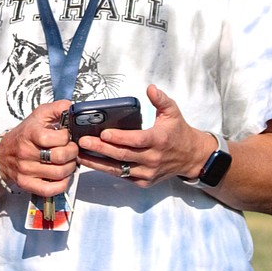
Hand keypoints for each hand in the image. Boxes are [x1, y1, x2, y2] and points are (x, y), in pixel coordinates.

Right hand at [0, 99, 76, 197]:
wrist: (2, 154)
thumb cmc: (24, 134)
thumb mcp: (38, 116)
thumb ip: (57, 108)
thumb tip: (73, 107)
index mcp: (30, 133)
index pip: (57, 138)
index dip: (68, 137)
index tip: (67, 136)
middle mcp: (26, 152)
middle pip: (60, 157)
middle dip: (72, 153)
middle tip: (71, 150)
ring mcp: (25, 170)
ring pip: (59, 173)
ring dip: (70, 168)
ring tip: (67, 162)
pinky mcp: (26, 184)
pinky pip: (50, 189)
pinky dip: (62, 184)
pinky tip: (61, 176)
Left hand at [75, 84, 210, 185]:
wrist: (192, 157)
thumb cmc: (178, 133)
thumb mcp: (173, 112)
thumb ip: (161, 100)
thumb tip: (150, 88)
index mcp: (159, 140)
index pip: (136, 140)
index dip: (119, 138)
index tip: (103, 133)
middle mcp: (153, 158)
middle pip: (122, 155)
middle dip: (100, 149)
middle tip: (82, 141)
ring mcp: (148, 172)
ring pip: (119, 169)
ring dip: (98, 163)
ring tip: (79, 154)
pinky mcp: (144, 181)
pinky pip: (123, 176)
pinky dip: (107, 170)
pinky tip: (92, 163)